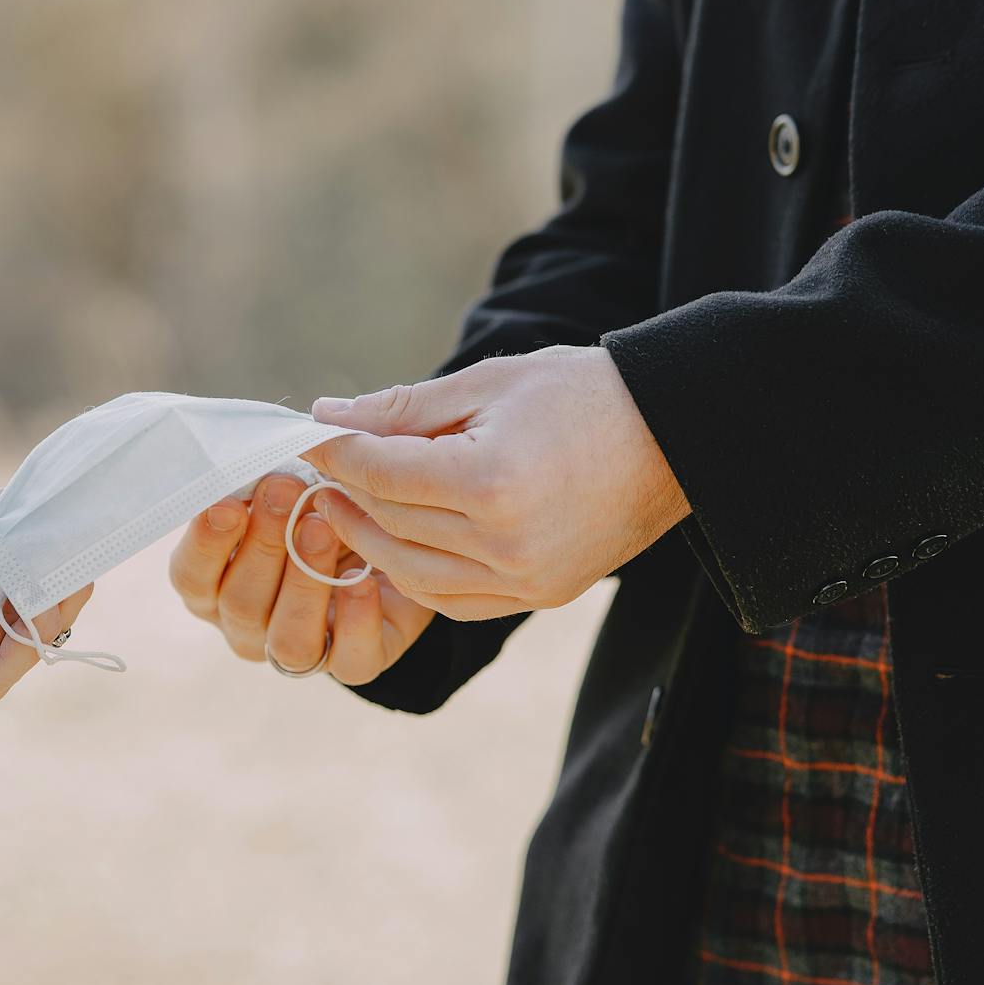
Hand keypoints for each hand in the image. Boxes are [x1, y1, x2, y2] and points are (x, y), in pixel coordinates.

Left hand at [0, 491, 91, 704]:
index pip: (50, 567)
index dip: (68, 544)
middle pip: (60, 593)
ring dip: (61, 585)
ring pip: (53, 619)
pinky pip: (29, 647)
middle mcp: (2, 618)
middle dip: (72, 561)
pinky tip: (37, 585)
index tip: (88, 515)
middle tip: (85, 531)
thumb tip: (54, 500)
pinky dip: (42, 616)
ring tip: (61, 552)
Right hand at [167, 472, 435, 686]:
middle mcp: (248, 624)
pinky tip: (364, 580)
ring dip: (303, 582)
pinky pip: (349, 661)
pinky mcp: (355, 663)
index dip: (205, 543)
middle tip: (285, 490)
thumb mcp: (292, 485)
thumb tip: (258, 446)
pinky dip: (356, 619)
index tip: (228, 501)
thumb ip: (266, 477)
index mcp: (217, 584)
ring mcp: (298, 649)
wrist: (394, 542)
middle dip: (263, 544)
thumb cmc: (322, 504)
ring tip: (323, 528)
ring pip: (288, 640)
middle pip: (240, 603)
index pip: (191, 576)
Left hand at [302, 345, 687, 619]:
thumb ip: (404, 408)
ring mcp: (525, 579)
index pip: (382, 473)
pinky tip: (395, 541)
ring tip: (344, 504)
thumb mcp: (490, 383)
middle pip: (391, 524)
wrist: (675, 436)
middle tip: (319, 468)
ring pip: (411, 573)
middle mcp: (506, 543)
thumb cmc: (583, 395)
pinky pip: (452, 601)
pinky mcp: (540, 596)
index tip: (307, 436)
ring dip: (369, 540)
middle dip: (346, 493)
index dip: (336, 453)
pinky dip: (414, 574)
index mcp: (492, 481)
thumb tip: (327, 416)